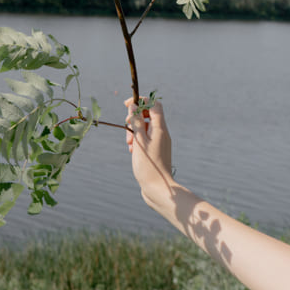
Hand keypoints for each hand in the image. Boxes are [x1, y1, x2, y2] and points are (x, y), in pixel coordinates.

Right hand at [124, 97, 176, 214]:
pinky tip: (133, 151)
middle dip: (134, 118)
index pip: (154, 105)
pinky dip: (138, 141)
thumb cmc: (148, 165)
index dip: (140, 101)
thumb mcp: (139, 141)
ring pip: (145, 127)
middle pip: (148, 115)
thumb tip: (134, 106)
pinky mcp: (157, 150)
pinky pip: (146, 138)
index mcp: (160, 128)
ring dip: (134, 131)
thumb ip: (136, 122)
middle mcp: (162, 133)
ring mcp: (160, 142)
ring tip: (129, 144)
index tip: (127, 106)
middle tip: (127, 129)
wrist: (158, 188)